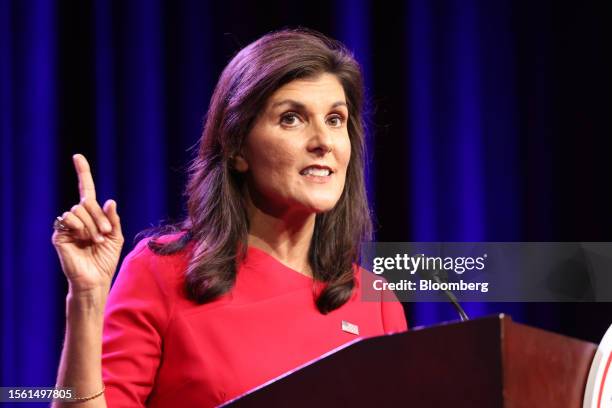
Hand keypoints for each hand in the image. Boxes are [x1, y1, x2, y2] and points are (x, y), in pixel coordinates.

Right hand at [52, 154, 123, 294]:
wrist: (95, 279)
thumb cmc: (105, 260)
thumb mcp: (116, 236)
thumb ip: (113, 218)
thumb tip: (109, 200)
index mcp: (92, 216)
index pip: (86, 190)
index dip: (83, 173)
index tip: (77, 156)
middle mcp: (78, 217)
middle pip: (87, 202)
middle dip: (99, 217)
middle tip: (105, 234)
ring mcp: (68, 225)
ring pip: (79, 209)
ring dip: (92, 225)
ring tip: (95, 240)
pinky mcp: (59, 234)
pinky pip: (69, 219)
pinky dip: (81, 228)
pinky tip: (84, 240)